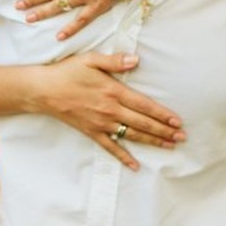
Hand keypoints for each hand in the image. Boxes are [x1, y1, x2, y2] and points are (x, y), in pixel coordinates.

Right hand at [31, 51, 184, 169]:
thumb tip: (136, 60)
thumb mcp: (91, 60)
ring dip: (152, 141)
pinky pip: (111, 147)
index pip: (144, 105)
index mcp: (113, 91)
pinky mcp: (91, 132)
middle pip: (142, 123)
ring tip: (169, 146)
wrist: (43, 90)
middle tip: (182, 137)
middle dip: (164, 131)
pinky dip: (124, 157)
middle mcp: (110, 110)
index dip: (162, 114)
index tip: (177, 121)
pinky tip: (136, 165)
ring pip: (131, 135)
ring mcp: (101, 124)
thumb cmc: (67, 72)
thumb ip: (114, 61)